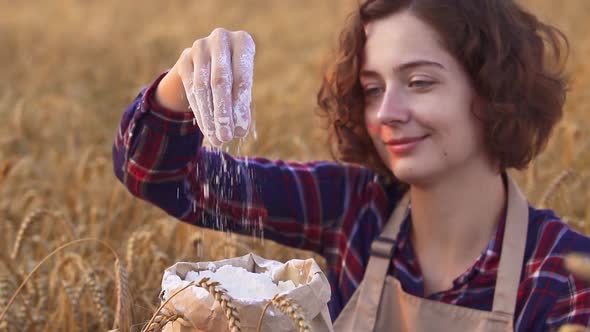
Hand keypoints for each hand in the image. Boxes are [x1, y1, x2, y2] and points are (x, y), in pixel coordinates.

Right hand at [160, 28, 255, 145]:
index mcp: (243, 42)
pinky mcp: (184, 58)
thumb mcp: (243, 86)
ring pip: (202, 88)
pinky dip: (199, 111)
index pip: (242, 79)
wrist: (211, 59)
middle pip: (220, 82)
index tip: (240, 132)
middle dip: (223, 113)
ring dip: (209, 116)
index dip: (240, 107)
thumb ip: (241, 104)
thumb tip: (239, 131)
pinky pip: (190, 89)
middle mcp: (220, 39)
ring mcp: (199, 46)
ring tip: (216, 139)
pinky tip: (206, 128)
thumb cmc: (236, 74)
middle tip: (226, 137)